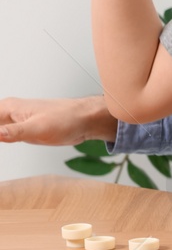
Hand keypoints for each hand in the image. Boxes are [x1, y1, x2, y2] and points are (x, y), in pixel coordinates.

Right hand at [0, 96, 117, 145]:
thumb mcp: (38, 128)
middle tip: (3, 141)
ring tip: (4, 141)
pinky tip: (2, 141)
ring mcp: (14, 121)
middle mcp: (8, 112)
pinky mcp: (22, 130)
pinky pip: (1, 135)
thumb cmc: (67, 118)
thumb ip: (14, 132)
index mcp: (8, 108)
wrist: (85, 120)